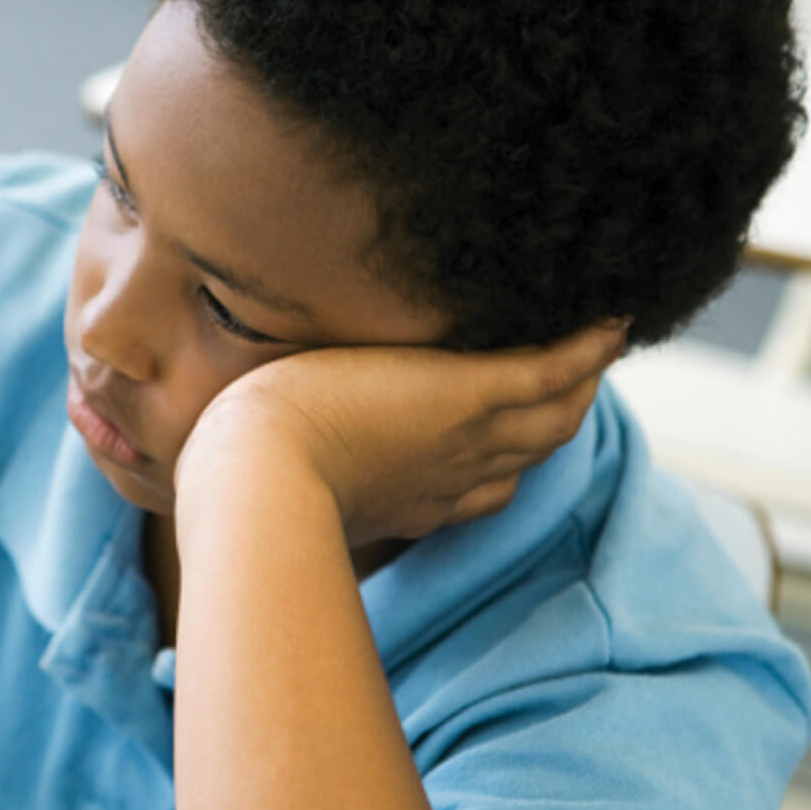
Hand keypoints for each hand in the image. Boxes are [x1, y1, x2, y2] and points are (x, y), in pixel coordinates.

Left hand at [177, 321, 626, 550]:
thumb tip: (196, 439)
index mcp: (404, 494)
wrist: (251, 485)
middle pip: (528, 445)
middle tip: (584, 373)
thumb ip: (259, 452)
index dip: (502, 454)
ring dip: (582, 376)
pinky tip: (614, 315)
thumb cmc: (233, 485)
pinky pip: (548, 367)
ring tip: (606, 336)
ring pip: (550, 408)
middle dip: (558, 413)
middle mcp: (446, 473)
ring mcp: (462, 433)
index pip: (476, 479)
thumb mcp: (262, 468)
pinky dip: (586, 346)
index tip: (514, 429)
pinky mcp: (464, 394)